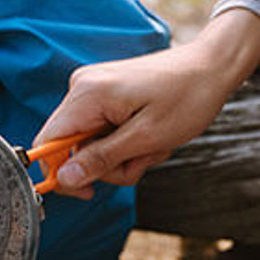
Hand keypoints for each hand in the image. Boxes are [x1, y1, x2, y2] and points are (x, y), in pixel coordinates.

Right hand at [34, 9, 259, 197]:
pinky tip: (150, 137)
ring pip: (91, 145)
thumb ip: (100, 159)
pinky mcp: (106, 95)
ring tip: (153, 146)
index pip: (47, 144)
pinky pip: (104, 133)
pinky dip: (127, 144)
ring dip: (122, 156)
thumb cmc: (187, 98)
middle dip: (107, 165)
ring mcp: (94, 90)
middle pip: (71, 148)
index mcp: (87, 95)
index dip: (60, 174)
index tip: (88, 192)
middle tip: (142, 159)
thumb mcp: (145, 138)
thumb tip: (64, 178)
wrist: (211, 67)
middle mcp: (83, 88)